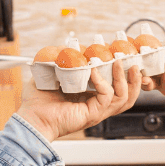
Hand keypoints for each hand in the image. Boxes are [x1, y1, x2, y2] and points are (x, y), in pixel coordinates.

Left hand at [18, 58, 142, 142]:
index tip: (121, 55)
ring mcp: (96, 111)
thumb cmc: (38, 102)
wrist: (30, 118)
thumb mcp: (52, 75)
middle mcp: (97, 105)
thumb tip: (67, 47)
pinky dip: (103, 82)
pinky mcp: (92, 114)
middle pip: (128, 96)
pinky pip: (106, 96)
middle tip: (131, 61)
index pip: (116, 88)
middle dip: (134, 79)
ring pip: (124, 97)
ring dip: (123, 78)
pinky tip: (94, 71)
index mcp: (91, 98)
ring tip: (119, 62)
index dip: (122, 73)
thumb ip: (61, 62)